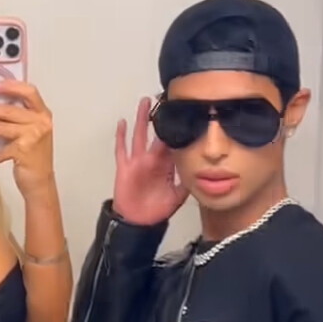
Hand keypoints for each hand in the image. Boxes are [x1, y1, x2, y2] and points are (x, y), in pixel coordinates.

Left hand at [0, 82, 54, 197]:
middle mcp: (39, 123)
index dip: (10, 86)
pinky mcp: (23, 153)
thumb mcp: (32, 131)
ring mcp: (32, 138)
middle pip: (7, 110)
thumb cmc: (34, 156)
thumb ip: (18, 117)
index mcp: (42, 113)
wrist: (42, 182)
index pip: (28, 92)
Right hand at [113, 97, 188, 226]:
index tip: (183, 114)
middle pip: (156, 134)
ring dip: (142, 119)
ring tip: (145, 102)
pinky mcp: (125, 168)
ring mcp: (137, 162)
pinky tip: (122, 123)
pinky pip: (122, 149)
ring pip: (139, 135)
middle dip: (160, 118)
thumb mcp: (177, 197)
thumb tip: (202, 175)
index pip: (172, 142)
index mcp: (165, 165)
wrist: (138, 222)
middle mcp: (152, 160)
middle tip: (164, 99)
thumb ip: (187, 184)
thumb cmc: (156, 210)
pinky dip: (121, 136)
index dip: (177, 130)